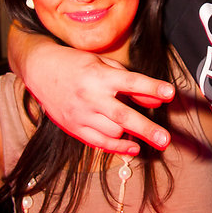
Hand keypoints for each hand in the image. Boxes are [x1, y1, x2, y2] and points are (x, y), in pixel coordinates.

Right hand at [10, 31, 174, 154]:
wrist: (40, 70)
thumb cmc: (77, 64)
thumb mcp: (105, 65)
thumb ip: (131, 82)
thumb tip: (157, 99)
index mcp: (99, 76)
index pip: (131, 82)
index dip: (152, 88)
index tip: (170, 93)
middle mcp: (90, 97)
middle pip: (123, 116)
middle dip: (146, 128)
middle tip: (165, 139)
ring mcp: (81, 115)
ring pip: (113, 132)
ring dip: (132, 134)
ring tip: (148, 135)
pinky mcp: (74, 128)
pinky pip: (99, 143)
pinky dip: (118, 148)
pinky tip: (134, 148)